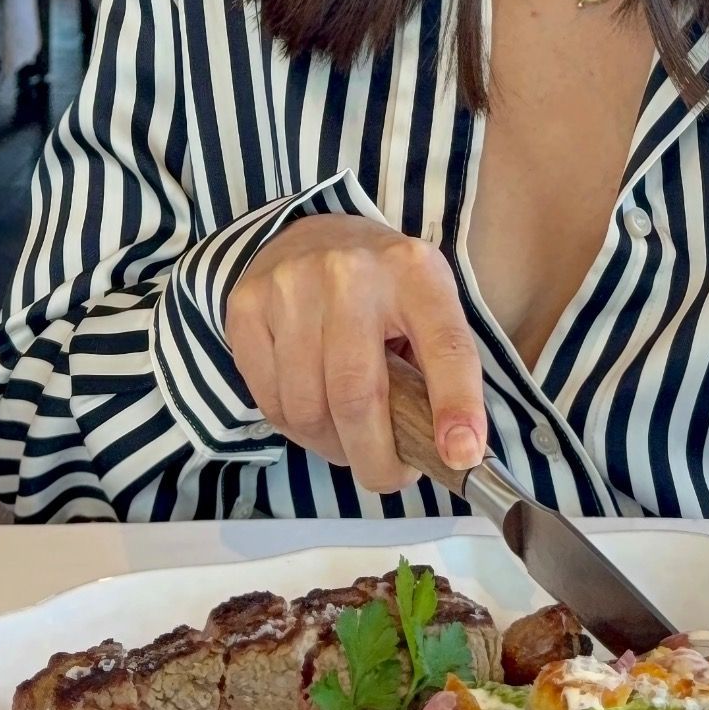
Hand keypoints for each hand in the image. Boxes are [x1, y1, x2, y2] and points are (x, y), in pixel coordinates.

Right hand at [223, 216, 487, 492]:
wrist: (315, 234)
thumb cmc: (384, 286)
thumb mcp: (430, 305)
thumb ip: (443, 368)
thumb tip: (455, 452)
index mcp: (414, 272)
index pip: (445, 346)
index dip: (456, 405)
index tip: (461, 456)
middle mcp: (350, 273)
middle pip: (358, 397)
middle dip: (376, 459)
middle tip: (388, 475)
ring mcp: (291, 287)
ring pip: (307, 409)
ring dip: (332, 447)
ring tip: (349, 439)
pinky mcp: (247, 306)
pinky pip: (270, 402)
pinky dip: (296, 428)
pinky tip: (315, 413)